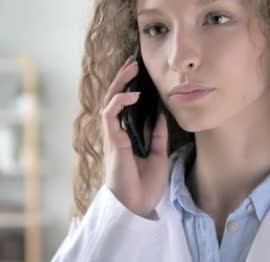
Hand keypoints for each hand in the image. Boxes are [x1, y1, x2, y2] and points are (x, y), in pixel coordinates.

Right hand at [100, 56, 169, 217]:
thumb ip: (157, 134)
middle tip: (133, 63)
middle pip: (114, 98)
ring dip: (119, 83)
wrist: (138, 205)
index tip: (140, 73)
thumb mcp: (158, 155)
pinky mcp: (112, 141)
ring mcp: (112, 136)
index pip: (124, 106)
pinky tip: (132, 95)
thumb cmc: (145, 185)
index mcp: (126, 136)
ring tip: (131, 68)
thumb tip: (160, 113)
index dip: (129, 88)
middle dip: (122, 79)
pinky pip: (110, 115)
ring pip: (109, 101)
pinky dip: (119, 101)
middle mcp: (116, 133)